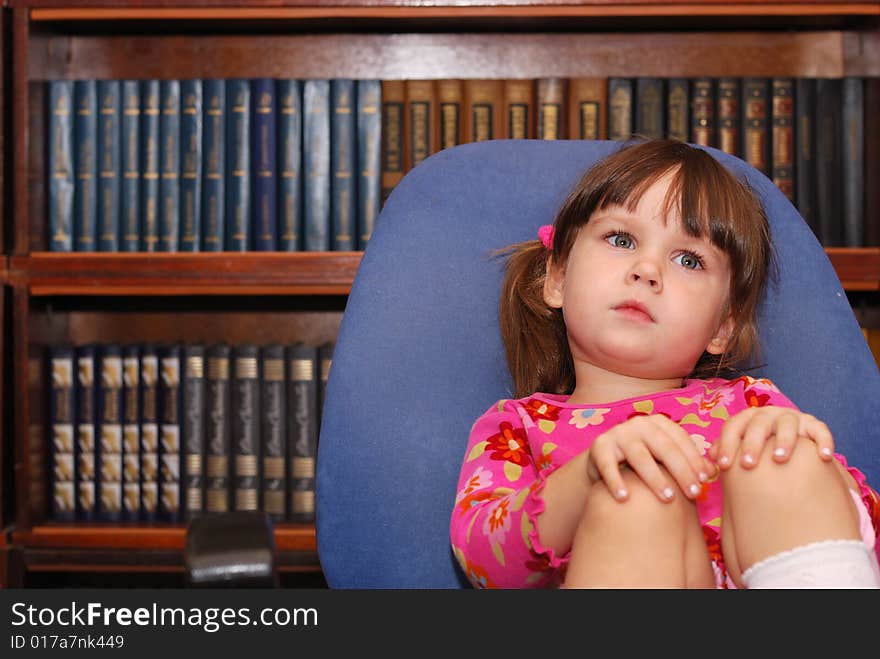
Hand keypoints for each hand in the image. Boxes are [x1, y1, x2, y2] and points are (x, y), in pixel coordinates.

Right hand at [585, 414, 714, 502]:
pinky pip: (608, 466)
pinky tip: (624, 498)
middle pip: (664, 448)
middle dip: (681, 471)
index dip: (694, 459)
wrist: (603, 462)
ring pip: (639, 456)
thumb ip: (687, 463)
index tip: (705, 481)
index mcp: (658, 423)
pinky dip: (615, 481)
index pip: (681, 440)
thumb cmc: (643, 462)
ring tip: (667, 498)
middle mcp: (638, 424)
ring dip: (655, 478)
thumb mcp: (665, 459)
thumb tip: (713, 472)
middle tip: (694, 493)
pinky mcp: (599, 447)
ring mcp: (618, 434)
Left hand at [711, 406, 834, 469]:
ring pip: (787, 424)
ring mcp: (791, 418)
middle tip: (749, 464)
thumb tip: (712, 457)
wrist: (789, 443)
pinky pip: (819, 430)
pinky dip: (823, 441)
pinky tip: (825, 456)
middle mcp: (768, 414)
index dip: (727, 444)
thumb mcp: (741, 447)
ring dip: (784, 440)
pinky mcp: (813, 424)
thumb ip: (725, 450)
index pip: (733, 426)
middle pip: (758, 424)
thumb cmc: (758, 448)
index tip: (723, 466)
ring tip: (779, 458)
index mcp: (747, 419)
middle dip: (752, 443)